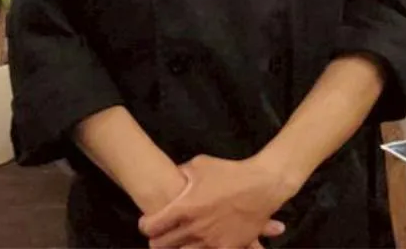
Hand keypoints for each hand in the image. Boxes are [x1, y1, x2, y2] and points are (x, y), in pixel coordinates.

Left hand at [138, 155, 291, 247]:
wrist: (261, 186)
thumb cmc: (230, 172)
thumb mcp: (200, 164)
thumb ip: (182, 172)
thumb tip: (173, 176)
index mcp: (184, 208)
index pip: (151, 225)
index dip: (145, 225)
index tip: (146, 223)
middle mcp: (193, 228)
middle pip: (161, 246)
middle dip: (156, 241)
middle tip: (158, 236)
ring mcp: (210, 242)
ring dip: (177, 248)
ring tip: (178, 242)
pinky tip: (199, 244)